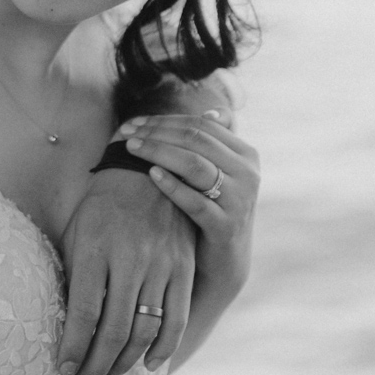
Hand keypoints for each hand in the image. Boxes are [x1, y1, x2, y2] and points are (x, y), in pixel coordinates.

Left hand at [57, 169, 195, 374]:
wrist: (142, 174)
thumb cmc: (98, 209)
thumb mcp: (75, 233)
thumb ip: (72, 277)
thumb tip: (65, 326)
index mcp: (94, 249)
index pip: (84, 312)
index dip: (73, 347)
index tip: (63, 368)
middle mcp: (129, 259)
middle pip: (113, 329)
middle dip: (95, 365)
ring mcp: (161, 264)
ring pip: (145, 330)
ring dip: (125, 363)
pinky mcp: (184, 268)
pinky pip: (177, 318)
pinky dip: (164, 348)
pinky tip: (149, 364)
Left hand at [120, 113, 259, 287]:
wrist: (222, 264)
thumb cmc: (212, 209)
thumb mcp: (217, 174)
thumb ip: (214, 143)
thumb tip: (211, 110)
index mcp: (246, 154)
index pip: (201, 125)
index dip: (164, 120)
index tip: (133, 122)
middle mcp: (248, 173)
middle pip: (195, 140)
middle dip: (156, 132)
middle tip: (126, 133)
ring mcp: (240, 200)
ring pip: (194, 164)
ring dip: (158, 152)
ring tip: (131, 149)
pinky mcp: (226, 226)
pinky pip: (195, 200)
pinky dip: (171, 184)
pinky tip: (150, 174)